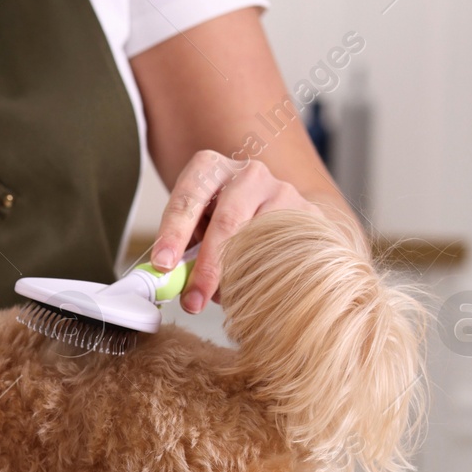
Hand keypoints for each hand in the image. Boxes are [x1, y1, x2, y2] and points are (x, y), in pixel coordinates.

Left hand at [150, 151, 317, 313]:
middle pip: (227, 222)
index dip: (173, 234)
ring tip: (224, 299)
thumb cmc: (219, 224)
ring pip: (259, 240)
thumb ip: (182, 253)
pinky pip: (286, 252)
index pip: (188, 200)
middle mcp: (248, 174)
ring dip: (239, 277)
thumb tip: (170, 285)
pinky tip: (256, 291)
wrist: (268, 208)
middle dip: (207, 267)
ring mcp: (282, 190)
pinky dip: (267, 278)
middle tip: (192, 302)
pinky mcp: (308, 213)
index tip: (163, 265)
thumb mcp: (194, 230)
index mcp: (209, 169)